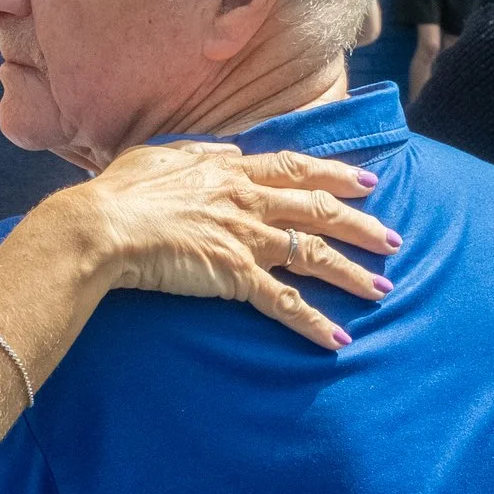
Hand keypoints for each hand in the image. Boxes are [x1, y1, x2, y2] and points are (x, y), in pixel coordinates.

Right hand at [64, 142, 399, 349]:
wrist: (100, 226)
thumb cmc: (117, 193)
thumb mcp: (158, 157)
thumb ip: (194, 156)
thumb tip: (217, 154)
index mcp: (229, 169)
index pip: (295, 167)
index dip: (335, 173)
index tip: (367, 180)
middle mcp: (246, 200)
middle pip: (317, 209)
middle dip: (360, 224)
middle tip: (393, 238)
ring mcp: (243, 237)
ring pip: (312, 253)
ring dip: (351, 272)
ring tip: (382, 289)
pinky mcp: (234, 276)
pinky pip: (284, 302)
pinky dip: (312, 322)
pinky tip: (338, 339)